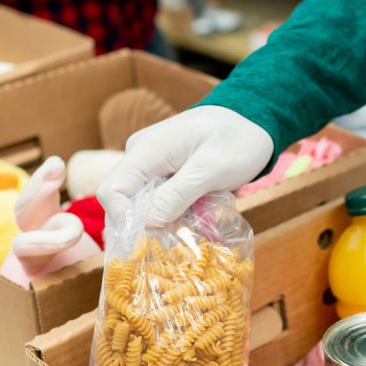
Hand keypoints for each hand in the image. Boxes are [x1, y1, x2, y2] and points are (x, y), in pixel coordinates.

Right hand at [96, 105, 273, 225]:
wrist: (253, 122)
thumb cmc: (238, 140)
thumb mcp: (213, 169)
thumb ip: (179, 194)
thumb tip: (147, 223)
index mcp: (146, 150)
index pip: (112, 192)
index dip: (125, 222)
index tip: (151, 242)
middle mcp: (140, 157)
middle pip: (124, 203)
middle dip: (146, 227)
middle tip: (177, 243)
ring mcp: (151, 166)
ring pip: (143, 207)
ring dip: (165, 223)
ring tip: (193, 229)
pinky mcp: (164, 175)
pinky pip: (159, 203)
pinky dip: (174, 215)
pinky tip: (196, 220)